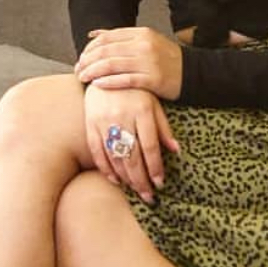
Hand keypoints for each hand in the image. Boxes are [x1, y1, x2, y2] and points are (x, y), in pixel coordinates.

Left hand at [75, 27, 183, 99]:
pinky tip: (98, 85)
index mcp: (141, 33)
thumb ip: (120, 37)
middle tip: (77, 70)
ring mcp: (149, 62)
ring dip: (93, 72)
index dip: (90, 48)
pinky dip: (108, 82)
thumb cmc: (165, 59)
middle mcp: (144, 45)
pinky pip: (125, 80)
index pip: (107, 37)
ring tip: (83, 78)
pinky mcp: (153, 79)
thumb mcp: (145, 41)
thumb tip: (93, 34)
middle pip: (106, 51)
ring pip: (112, 65)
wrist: (191, 73)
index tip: (81, 58)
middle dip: (87, 61)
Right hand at [83, 84, 179, 204]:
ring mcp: (104, 121)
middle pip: (132, 156)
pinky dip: (105, 168)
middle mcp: (122, 117)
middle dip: (141, 180)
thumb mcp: (154, 103)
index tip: (160, 183)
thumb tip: (176, 151)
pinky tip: (115, 180)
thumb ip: (163, 128)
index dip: (154, 167)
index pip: (149, 146)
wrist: (106, 70)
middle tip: (149, 196)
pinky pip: (97, 151)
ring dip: (126, 178)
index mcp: (142, 111)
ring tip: (136, 191)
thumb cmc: (136, 89)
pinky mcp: (90, 123)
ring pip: (115, 157)